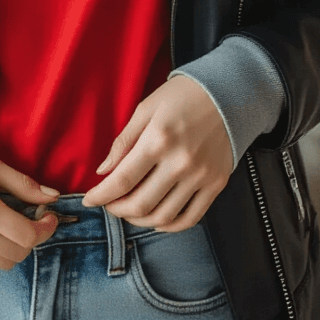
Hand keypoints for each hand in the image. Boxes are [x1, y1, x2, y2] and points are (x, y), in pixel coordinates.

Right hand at [0, 156, 60, 271]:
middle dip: (32, 238)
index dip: (45, 229)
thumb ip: (23, 184)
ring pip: (1, 263)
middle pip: (17, 253)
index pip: (26, 236)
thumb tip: (53, 197)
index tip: (49, 216)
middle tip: (32, 219)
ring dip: (14, 248)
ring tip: (10, 226)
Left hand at [81, 76, 232, 231]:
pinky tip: (156, 218)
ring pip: (163, 216)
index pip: (123, 180)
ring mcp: (201, 176)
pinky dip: (169, 226)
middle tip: (108, 204)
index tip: (90, 199)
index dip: (101, 195)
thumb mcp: (146, 108)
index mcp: (158, 139)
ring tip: (129, 211)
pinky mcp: (216, 184)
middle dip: (117, 209)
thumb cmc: (182, 96)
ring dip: (140, 220)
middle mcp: (180, 162)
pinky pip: (190, 218)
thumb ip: (123, 141)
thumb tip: (104, 171)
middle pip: (141, 204)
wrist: (229, 93)